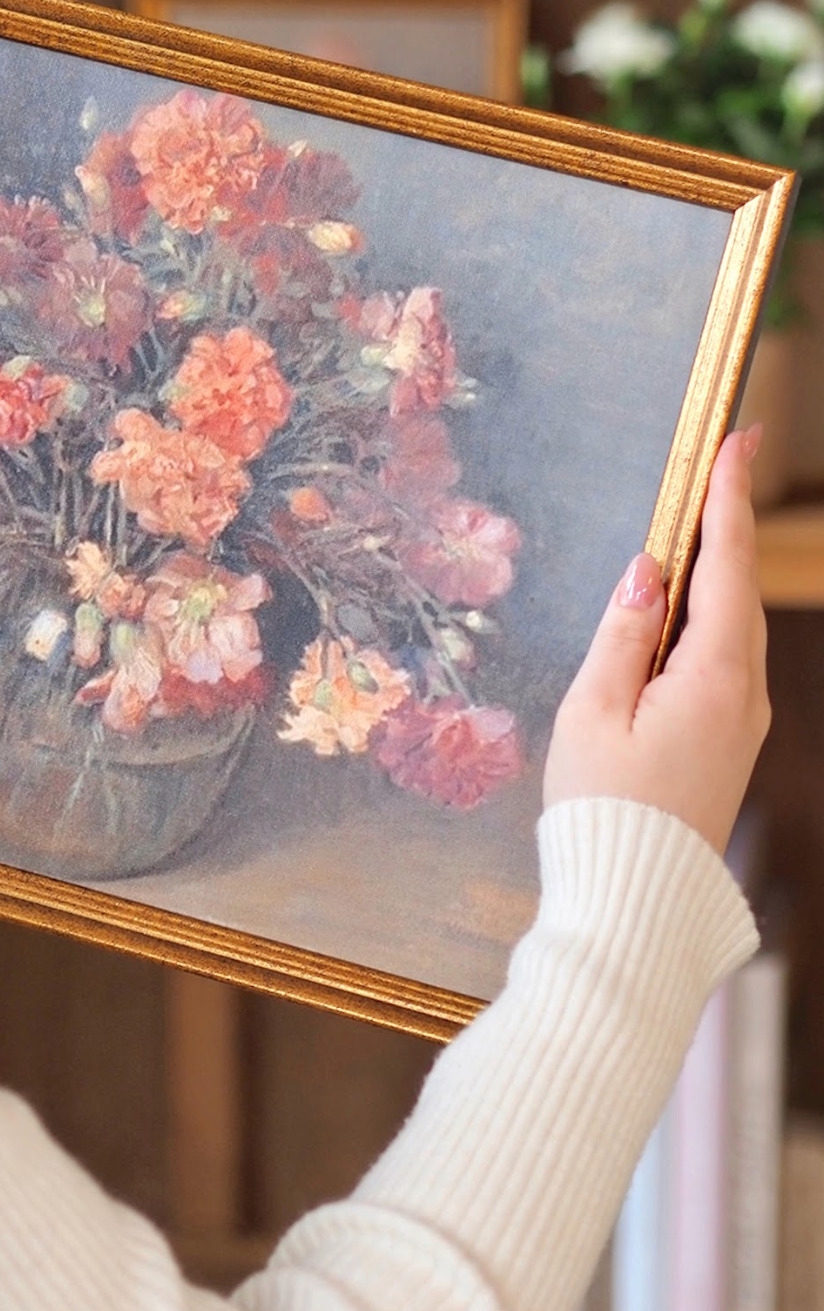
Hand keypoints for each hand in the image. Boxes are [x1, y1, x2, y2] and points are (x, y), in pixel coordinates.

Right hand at [544, 427, 770, 853]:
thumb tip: (647, 572)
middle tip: (722, 459)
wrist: (637, 898)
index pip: (725, 567)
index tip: (740, 440)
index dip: (728, 499)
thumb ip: (622, 634)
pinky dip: (710, 615)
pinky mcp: (731, 740)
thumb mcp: (593, 711)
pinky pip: (725, 657)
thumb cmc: (603, 806)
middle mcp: (745, 693)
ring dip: (717, 569)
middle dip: (728, 521)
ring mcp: (745, 719)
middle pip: (737, 589)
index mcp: (714, 678)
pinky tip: (683, 603)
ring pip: (733, 624)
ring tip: (697, 517)